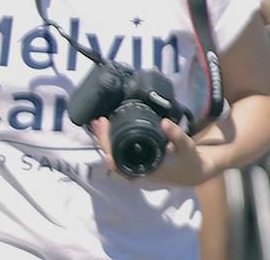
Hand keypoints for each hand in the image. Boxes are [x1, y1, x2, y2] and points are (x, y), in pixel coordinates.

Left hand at [90, 117, 212, 185]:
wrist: (193, 170)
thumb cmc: (190, 159)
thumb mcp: (186, 146)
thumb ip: (176, 134)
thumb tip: (164, 122)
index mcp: (150, 169)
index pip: (127, 167)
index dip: (114, 161)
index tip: (104, 152)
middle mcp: (141, 171)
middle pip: (115, 159)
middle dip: (105, 141)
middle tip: (100, 122)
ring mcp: (137, 167)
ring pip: (115, 155)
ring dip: (106, 140)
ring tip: (99, 123)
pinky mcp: (137, 161)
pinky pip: (120, 153)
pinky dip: (112, 142)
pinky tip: (107, 130)